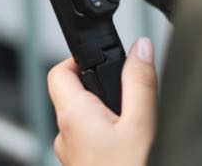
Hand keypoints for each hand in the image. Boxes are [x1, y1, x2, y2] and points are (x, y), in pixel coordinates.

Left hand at [48, 38, 157, 165]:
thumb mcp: (142, 124)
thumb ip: (139, 82)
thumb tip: (140, 48)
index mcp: (73, 116)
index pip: (59, 71)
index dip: (80, 57)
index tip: (106, 57)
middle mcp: (64, 134)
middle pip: (73, 93)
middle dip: (101, 85)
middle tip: (127, 90)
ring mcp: (71, 152)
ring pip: (83, 118)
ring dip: (104, 111)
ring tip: (131, 118)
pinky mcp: (80, 164)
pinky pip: (88, 138)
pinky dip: (106, 132)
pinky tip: (127, 141)